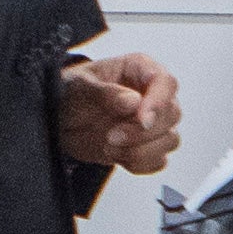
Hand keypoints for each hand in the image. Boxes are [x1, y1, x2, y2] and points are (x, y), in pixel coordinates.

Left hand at [53, 50, 182, 175]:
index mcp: (140, 70)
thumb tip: (133, 101)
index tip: (142, 120)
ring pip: (170, 140)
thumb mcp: (78, 87)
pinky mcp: (148, 147)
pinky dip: (138, 163)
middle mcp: (152, 95)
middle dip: (142, 132)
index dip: (159, 103)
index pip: (166, 83)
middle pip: (171, 115)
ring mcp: (153, 123)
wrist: (60, 120)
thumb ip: (104, 92)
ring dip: (140, 151)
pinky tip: (116, 156)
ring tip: (108, 146)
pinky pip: (158, 160)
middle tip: (111, 136)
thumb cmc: (71, 94)